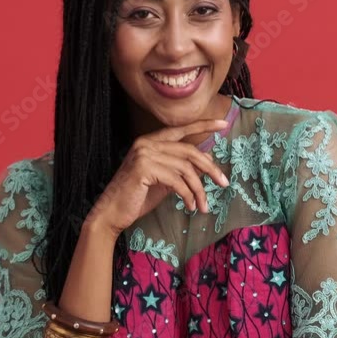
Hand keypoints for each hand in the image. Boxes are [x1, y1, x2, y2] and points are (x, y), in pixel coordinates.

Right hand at [87, 118, 230, 238]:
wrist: (112, 213)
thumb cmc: (137, 198)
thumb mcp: (165, 181)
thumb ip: (182, 170)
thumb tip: (208, 164)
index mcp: (150, 141)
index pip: (181, 130)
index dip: (203, 126)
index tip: (223, 125)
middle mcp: (146, 143)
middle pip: (189, 151)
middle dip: (210, 168)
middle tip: (224, 182)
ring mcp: (144, 154)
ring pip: (185, 169)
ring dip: (199, 189)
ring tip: (204, 205)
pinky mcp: (143, 168)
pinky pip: (176, 181)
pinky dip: (188, 195)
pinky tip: (190, 206)